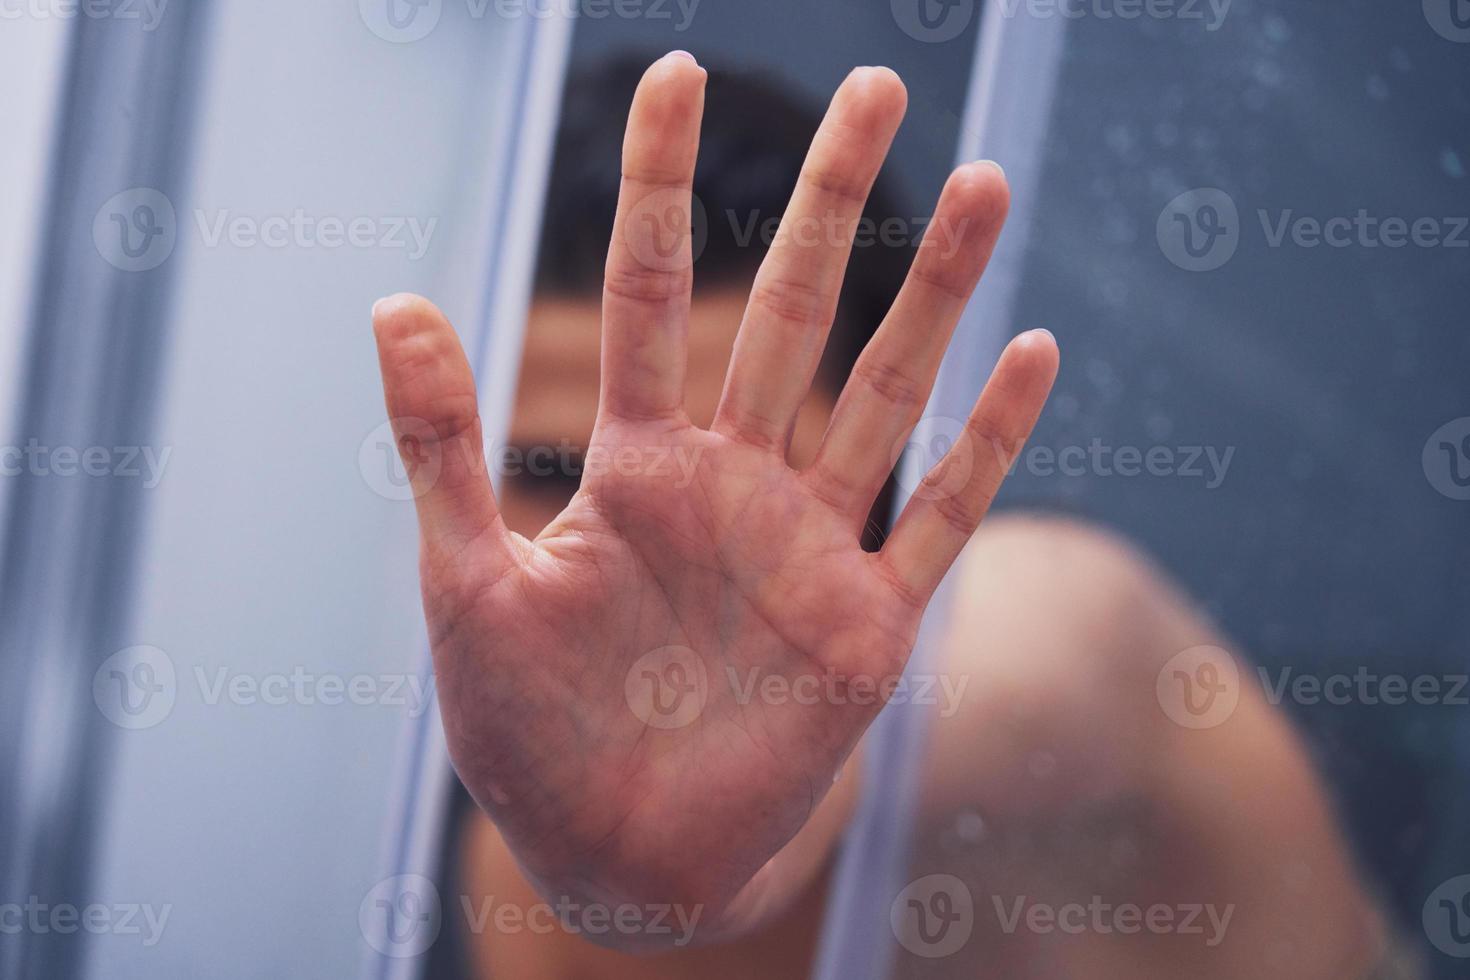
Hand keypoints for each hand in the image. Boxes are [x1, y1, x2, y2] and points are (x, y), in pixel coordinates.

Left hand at [371, 53, 1056, 945]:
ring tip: (980, 183)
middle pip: (791, 313)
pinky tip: (1033, 352)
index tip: (673, 77)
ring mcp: (810, 546)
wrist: (609, 852)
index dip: (661, 184)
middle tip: (878, 88)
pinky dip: (989, 439)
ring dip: (934, 291)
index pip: (653, 293)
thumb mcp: (465, 583)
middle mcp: (734, 482)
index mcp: (637, 464)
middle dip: (831, 200)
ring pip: (885, 390)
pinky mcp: (868, 623)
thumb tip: (392, 296)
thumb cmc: (525, 727)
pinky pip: (942, 513)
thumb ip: (444, 446)